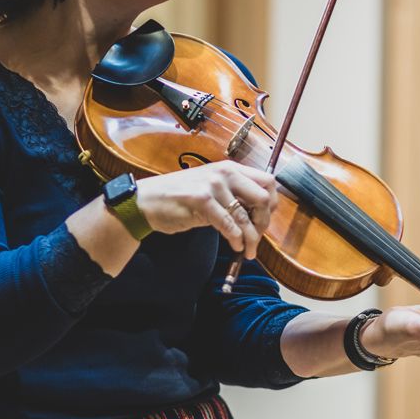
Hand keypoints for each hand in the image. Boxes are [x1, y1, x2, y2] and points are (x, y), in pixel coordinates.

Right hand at [136, 161, 276, 258]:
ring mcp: (213, 185)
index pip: (267, 181)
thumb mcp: (211, 189)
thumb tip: (259, 213)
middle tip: (258, 237)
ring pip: (246, 216)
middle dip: (264, 221)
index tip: (265, 220)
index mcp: (230, 168)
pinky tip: (235, 246)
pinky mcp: (201, 200)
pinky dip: (236, 239)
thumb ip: (233, 195)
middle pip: (264, 197)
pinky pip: (229, 225)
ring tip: (248, 250)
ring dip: (251, 238)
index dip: (272, 203)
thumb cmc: (179, 197)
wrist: (147, 201)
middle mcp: (225, 173)